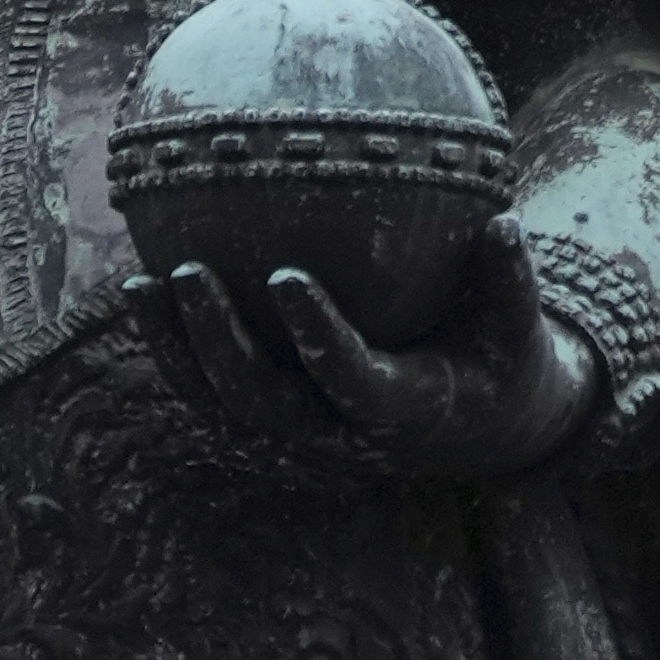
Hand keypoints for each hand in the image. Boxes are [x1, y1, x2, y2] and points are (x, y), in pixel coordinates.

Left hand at [148, 213, 596, 483]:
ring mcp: (297, 433)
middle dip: (216, 343)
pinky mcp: (271, 420)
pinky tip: (141, 284)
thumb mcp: (519, 331)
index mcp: (401, 412)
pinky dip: (174, 345)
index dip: (316, 336)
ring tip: (139, 283)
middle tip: (186, 272)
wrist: (474, 427)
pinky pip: (210, 387)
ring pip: (220, 403)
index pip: (350, 381)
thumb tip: (506, 223)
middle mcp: (338, 436)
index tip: (285, 276)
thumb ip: (511, 285)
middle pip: (261, 402)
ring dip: (175, 347)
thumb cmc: (498, 358)